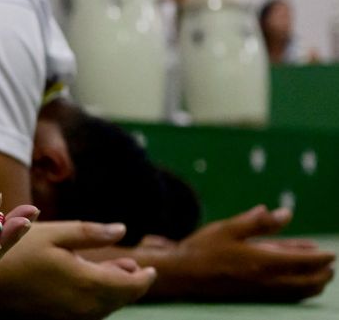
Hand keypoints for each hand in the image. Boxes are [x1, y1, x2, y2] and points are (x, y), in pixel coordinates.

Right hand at [0, 221, 155, 319]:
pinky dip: (95, 299)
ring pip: (103, 308)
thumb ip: (90, 233)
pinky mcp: (55, 319)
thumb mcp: (53, 233)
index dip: (144, 277)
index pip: (131, 286)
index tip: (150, 268)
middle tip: (131, 267)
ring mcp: (69, 316)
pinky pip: (86, 312)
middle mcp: (84, 306)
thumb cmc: (16, 250)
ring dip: (113, 292)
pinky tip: (87, 283)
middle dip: (130, 283)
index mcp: (88, 283)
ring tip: (112, 271)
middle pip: (119, 299)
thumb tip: (122, 230)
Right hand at [166, 205, 334, 300]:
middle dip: (323, 273)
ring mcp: (261, 290)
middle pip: (308, 281)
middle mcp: (267, 279)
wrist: (183, 274)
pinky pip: (286, 295)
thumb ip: (259, 222)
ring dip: (314, 283)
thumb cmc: (204, 248)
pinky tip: (299, 283)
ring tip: (322, 275)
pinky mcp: (254, 295)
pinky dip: (300, 290)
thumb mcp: (230, 228)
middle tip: (330, 263)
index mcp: (263, 261)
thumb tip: (286, 213)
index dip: (320, 257)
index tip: (330, 252)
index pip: (304, 262)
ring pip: (299, 291)